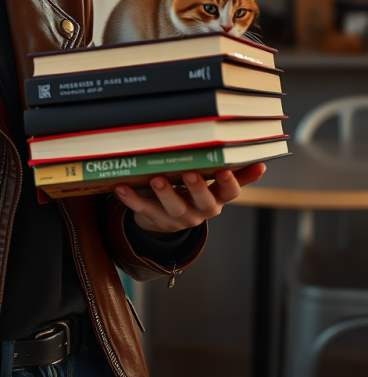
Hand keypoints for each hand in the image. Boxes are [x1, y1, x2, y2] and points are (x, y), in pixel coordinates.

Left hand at [113, 163, 266, 233]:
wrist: (164, 221)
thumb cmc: (191, 193)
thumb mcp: (213, 186)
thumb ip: (234, 173)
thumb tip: (260, 160)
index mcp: (215, 200)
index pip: (229, 194)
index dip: (229, 184)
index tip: (226, 170)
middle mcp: (199, 211)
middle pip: (203, 203)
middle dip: (198, 188)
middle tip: (191, 173)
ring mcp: (177, 218)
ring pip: (173, 208)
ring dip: (166, 193)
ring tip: (157, 179)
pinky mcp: (153, 218)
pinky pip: (142, 209)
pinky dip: (131, 199)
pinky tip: (121, 187)